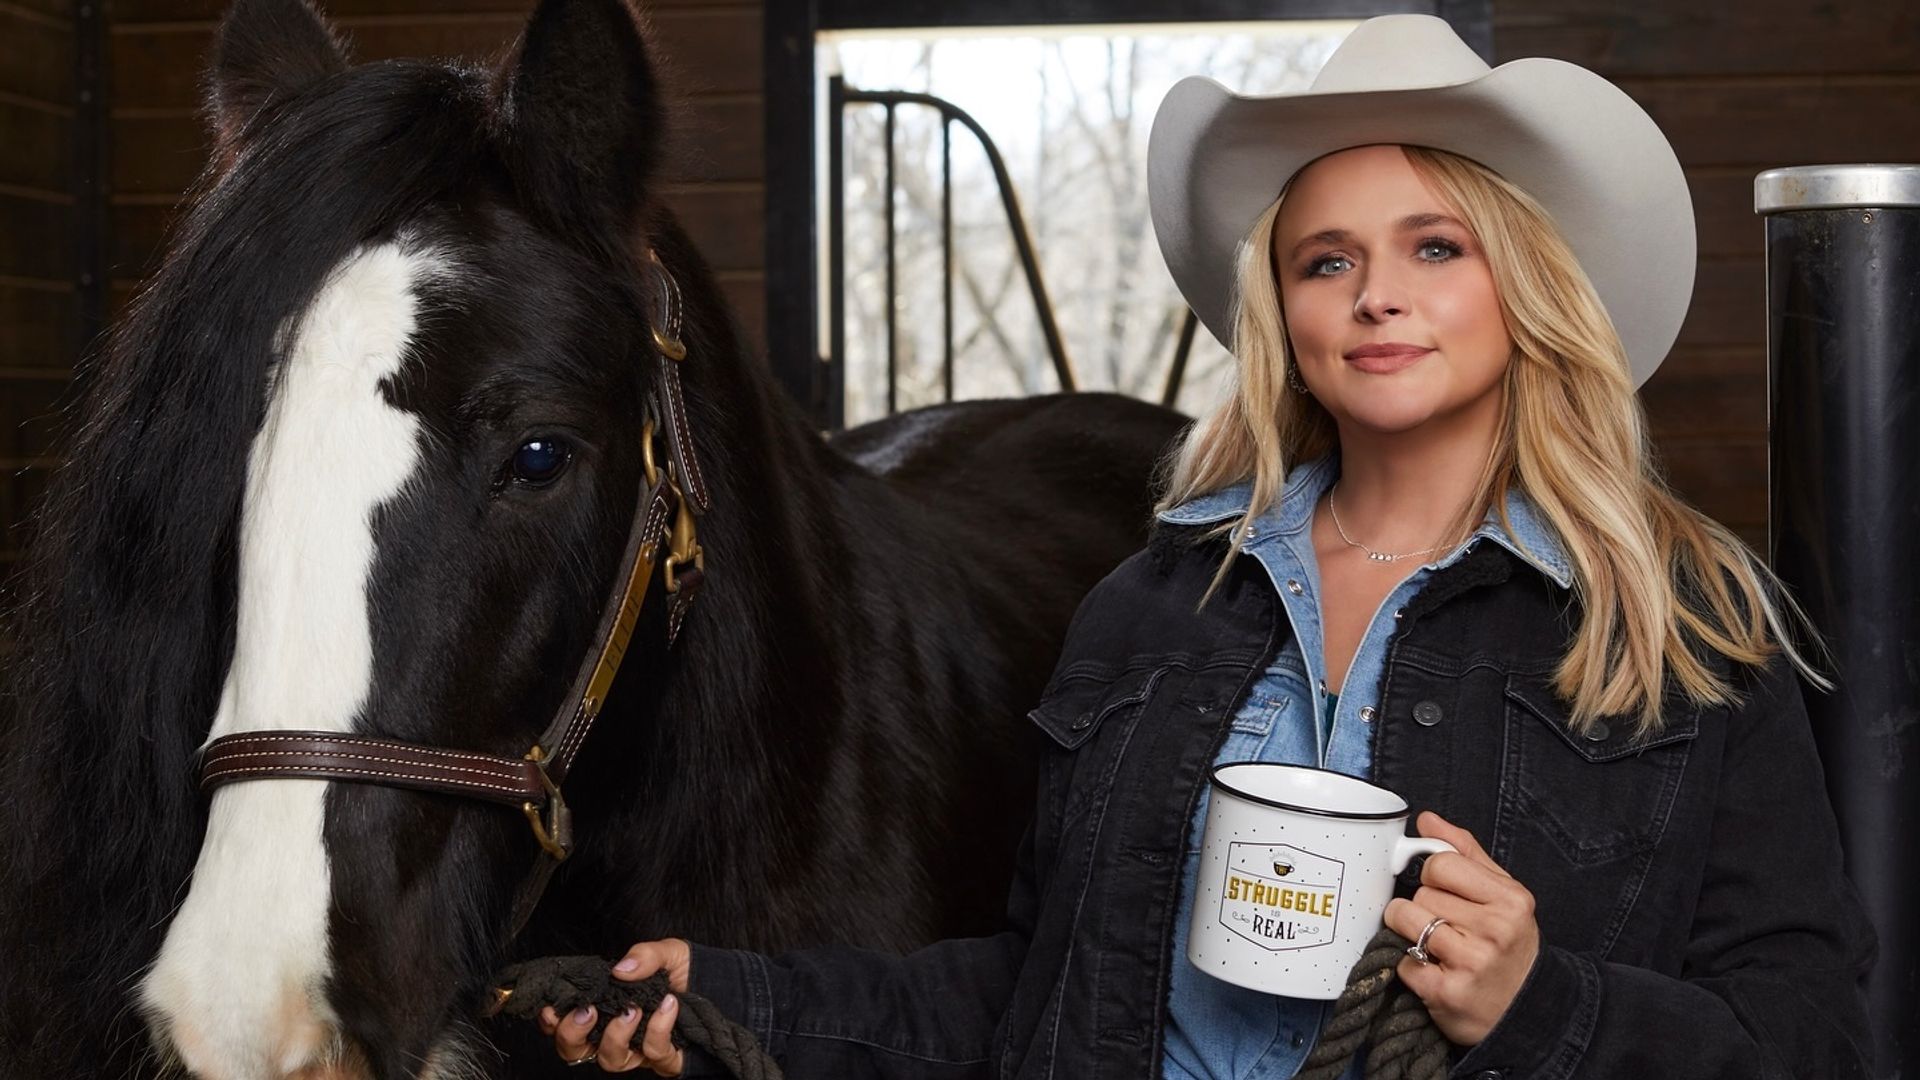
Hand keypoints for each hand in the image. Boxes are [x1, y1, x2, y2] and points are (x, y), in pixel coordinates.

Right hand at [539, 939, 692, 1074]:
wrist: (722, 985)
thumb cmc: (686, 971)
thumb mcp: (665, 952)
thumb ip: (642, 955)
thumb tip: (619, 970)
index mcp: (605, 1007)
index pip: (564, 1022)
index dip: (551, 1020)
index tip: (551, 1007)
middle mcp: (616, 1032)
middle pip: (575, 1051)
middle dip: (572, 1035)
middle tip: (587, 1012)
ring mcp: (638, 1049)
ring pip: (610, 1060)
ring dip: (616, 1035)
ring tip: (634, 1009)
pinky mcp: (664, 1058)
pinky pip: (653, 1052)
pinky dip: (659, 1027)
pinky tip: (670, 1005)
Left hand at [1384, 812, 1539, 1045]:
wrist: (1528, 1013)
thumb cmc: (1509, 947)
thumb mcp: (1503, 896)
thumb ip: (1466, 853)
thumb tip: (1427, 821)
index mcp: (1510, 899)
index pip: (1440, 864)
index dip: (1434, 877)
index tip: (1445, 892)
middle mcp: (1494, 930)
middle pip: (1421, 894)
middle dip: (1425, 908)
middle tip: (1450, 929)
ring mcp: (1471, 963)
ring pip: (1405, 921)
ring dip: (1410, 933)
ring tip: (1435, 946)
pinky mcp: (1446, 992)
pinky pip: (1402, 960)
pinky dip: (1410, 966)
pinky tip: (1435, 972)